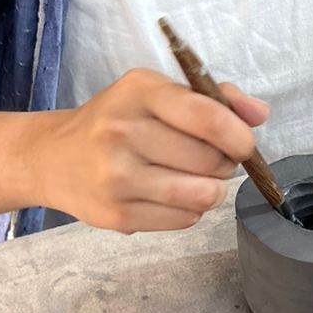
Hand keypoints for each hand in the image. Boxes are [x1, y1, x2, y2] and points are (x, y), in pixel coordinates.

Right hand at [32, 69, 268, 233]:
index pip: (208, 117)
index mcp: (138, 92)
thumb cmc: (114, 121)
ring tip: (194, 180)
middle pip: (211, 161)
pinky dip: (189, 211)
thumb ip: (213, 99)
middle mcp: (122, 132)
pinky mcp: (116, 216)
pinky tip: (169, 195)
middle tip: (210, 160)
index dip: (239, 136)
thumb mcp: (156, 94)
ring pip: (202, 196)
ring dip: (211, 191)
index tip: (243, 144)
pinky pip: (184, 220)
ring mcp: (116, 177)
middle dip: (224, 164)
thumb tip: (260, 114)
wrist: (52, 157)